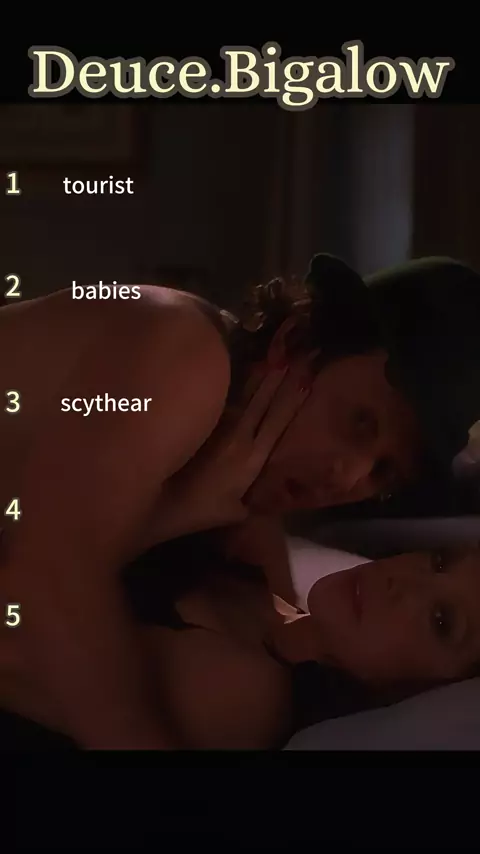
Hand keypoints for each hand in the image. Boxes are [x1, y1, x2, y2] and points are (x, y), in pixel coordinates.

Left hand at [151, 366, 309, 537]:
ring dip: (256, 378)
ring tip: (270, 361)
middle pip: (263, 401)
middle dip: (279, 379)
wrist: (148, 496)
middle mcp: (238, 435)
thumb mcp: (225, 513)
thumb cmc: (189, 511)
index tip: (306, 378)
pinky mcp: (194, 418)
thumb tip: (251, 504)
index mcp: (251, 458)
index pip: (279, 421)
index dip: (293, 400)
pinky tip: (233, 374)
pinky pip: (217, 400)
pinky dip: (228, 388)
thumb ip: (242, 506)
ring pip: (242, 396)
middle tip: (292, 357)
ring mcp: (214, 424)